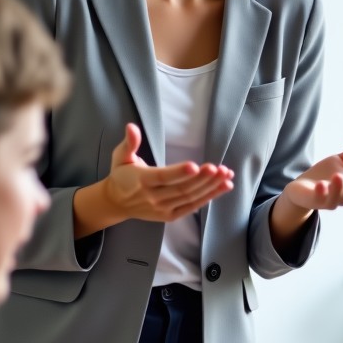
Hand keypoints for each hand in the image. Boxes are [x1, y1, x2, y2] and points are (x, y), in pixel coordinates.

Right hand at [103, 123, 233, 223]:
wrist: (116, 203)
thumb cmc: (122, 176)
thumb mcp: (120, 157)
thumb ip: (129, 143)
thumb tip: (131, 127)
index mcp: (142, 181)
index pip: (162, 177)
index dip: (179, 172)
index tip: (195, 166)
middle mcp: (153, 197)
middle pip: (181, 189)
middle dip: (203, 179)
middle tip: (219, 168)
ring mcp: (162, 209)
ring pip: (190, 198)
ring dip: (211, 187)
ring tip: (226, 175)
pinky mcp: (170, 216)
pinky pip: (192, 206)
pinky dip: (209, 197)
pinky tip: (223, 187)